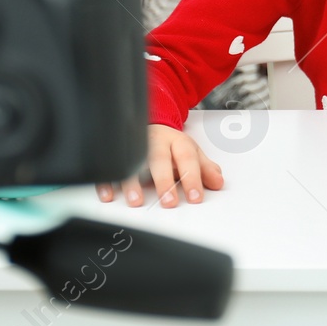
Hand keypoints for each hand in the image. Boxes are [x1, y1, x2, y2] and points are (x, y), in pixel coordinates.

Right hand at [96, 123, 224, 206]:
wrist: (148, 123)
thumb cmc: (170, 144)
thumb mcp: (191, 152)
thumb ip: (205, 168)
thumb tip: (219, 182)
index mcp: (176, 141)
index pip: (187, 158)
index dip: (192, 178)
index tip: (195, 197)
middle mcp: (155, 142)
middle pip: (159, 159)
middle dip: (164, 181)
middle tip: (169, 202)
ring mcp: (134, 146)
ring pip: (132, 161)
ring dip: (133, 182)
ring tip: (136, 200)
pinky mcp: (116, 153)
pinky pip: (110, 165)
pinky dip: (107, 181)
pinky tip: (109, 194)